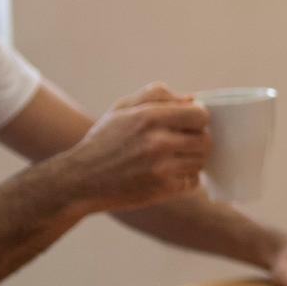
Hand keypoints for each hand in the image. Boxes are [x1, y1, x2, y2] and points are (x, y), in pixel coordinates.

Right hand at [52, 83, 210, 214]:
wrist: (81, 180)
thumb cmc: (104, 141)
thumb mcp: (122, 108)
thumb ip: (157, 95)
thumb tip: (192, 98)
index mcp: (148, 117)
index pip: (200, 114)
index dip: (198, 118)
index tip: (189, 122)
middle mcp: (158, 142)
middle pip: (206, 139)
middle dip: (197, 140)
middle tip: (181, 142)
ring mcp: (162, 168)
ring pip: (201, 161)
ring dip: (192, 160)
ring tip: (172, 158)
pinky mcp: (163, 189)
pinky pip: (193, 181)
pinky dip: (185, 178)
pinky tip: (167, 174)